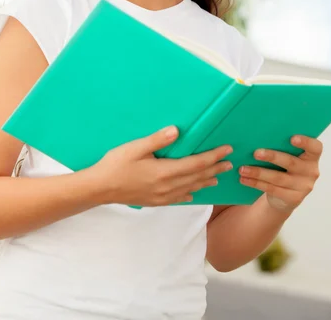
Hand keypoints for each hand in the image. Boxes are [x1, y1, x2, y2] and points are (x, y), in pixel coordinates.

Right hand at [86, 126, 232, 206]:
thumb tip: (177, 130)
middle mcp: (167, 187)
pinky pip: (178, 198)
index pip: (196, 163)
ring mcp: (162, 196)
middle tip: (230, 163)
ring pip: (190, 189)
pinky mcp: (155, 201)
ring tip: (218, 176)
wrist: (100, 188)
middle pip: (197, 177)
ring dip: (206, 181)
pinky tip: (193, 193)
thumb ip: (157, 140)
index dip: (213, 156)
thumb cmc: (116, 164)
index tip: (226, 150)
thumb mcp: (135, 148)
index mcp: (164, 172)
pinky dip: (189, 194)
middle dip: (215, 168)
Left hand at [239, 135, 322, 212]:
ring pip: (278, 178)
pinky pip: (272, 189)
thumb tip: (258, 133)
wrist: (286, 196)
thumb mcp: (288, 156)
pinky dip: (256, 183)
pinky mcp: (293, 198)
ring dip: (258, 173)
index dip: (306, 142)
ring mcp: (303, 187)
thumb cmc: (284, 167)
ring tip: (242, 169)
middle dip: (272, 157)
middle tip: (255, 153)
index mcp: (312, 157)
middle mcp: (311, 171)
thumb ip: (282, 146)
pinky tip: (244, 179)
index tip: (292, 138)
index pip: (316, 148)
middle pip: (291, 162)